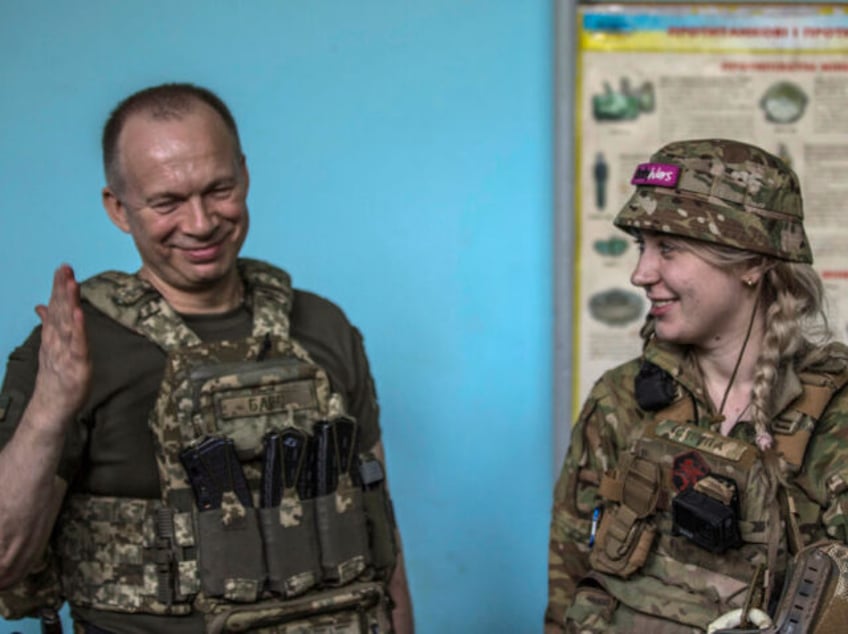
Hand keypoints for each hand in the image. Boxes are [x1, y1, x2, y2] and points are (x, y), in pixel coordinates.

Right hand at [30, 264, 91, 425]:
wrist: (52, 407)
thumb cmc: (56, 376)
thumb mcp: (53, 347)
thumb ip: (49, 324)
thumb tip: (42, 305)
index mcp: (55, 336)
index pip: (57, 307)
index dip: (59, 287)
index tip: (63, 268)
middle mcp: (58, 341)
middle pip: (60, 311)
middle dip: (62, 289)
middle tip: (65, 268)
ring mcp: (66, 353)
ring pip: (67, 325)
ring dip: (69, 304)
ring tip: (71, 284)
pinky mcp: (76, 366)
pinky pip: (77, 345)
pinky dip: (78, 329)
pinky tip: (79, 314)